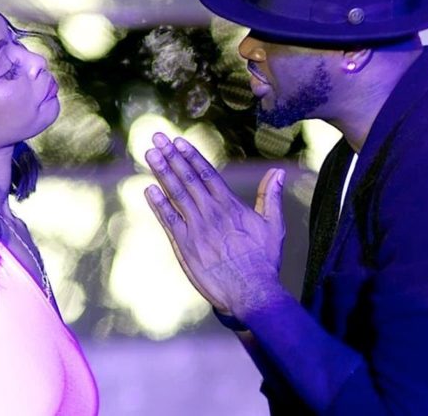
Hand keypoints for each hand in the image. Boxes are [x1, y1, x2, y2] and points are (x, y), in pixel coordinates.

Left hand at [143, 132, 287, 318]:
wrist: (251, 291)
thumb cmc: (264, 260)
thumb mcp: (273, 225)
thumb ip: (271, 197)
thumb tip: (278, 172)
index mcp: (230, 205)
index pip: (207, 174)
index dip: (191, 156)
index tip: (178, 141)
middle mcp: (211, 212)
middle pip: (187, 178)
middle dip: (171, 156)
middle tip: (156, 137)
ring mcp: (196, 228)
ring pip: (176, 194)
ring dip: (162, 172)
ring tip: (150, 154)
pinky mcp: (186, 245)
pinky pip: (169, 220)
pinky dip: (158, 204)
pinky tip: (148, 189)